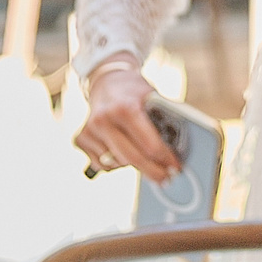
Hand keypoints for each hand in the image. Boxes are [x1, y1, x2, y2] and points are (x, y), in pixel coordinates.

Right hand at [74, 58, 178, 183]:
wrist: (106, 82)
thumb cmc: (134, 92)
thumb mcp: (152, 97)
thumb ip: (164, 119)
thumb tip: (181, 147)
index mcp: (125, 108)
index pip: (149, 145)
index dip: (165, 159)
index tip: (175, 168)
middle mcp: (103, 120)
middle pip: (132, 159)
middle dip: (152, 171)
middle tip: (165, 179)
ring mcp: (89, 131)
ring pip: (117, 164)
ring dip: (132, 163)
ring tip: (138, 150)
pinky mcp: (80, 140)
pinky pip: (103, 165)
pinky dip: (115, 162)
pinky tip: (118, 147)